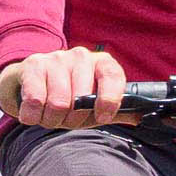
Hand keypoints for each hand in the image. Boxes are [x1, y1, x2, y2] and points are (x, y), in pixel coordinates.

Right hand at [0, 46, 126, 129]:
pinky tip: (33, 113)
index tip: (103, 117)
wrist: (32, 82)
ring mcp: (57, 58)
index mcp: (102, 64)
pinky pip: (35, 100)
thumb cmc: (69, 96)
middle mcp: (81, 56)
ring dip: (51, 120)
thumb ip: (118, 111)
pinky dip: (32, 116)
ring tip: (49, 116)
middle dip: (72, 120)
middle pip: (81, 98)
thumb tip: (144, 118)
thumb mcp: (95, 105)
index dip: (109, 100)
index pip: (113, 76)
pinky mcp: (34, 65)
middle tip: (65, 119)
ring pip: (58, 102)